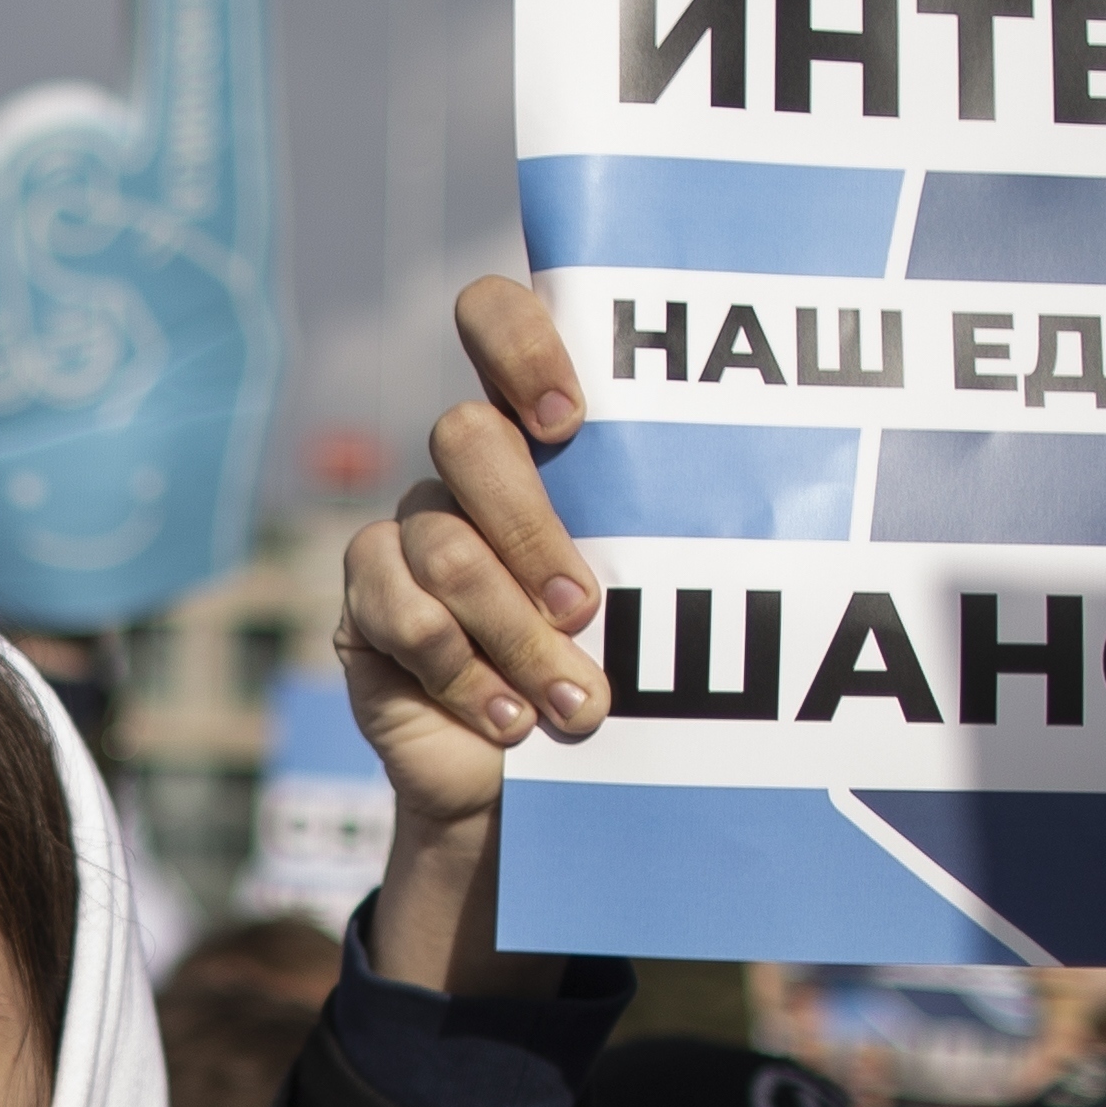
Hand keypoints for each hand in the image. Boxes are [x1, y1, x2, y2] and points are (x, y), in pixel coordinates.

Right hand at [335, 276, 605, 994]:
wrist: (528, 787)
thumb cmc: (611, 674)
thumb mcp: (651, 599)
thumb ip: (659, 543)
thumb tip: (742, 524)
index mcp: (532, 435)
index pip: (495, 319)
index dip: (517, 343)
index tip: (570, 418)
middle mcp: (460, 474)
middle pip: (466, 437)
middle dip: (533, 534)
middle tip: (586, 610)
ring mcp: (403, 536)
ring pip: (444, 545)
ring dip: (518, 637)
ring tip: (571, 703)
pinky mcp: (363, 605)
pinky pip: (400, 614)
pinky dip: (466, 673)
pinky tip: (506, 717)